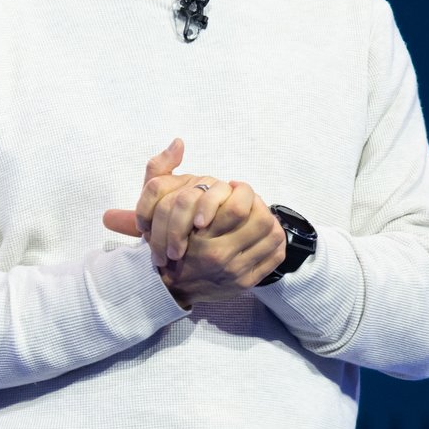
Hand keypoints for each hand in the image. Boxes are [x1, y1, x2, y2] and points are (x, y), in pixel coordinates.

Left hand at [100, 137, 226, 258]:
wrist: (231, 236)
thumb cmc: (189, 234)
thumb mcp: (161, 230)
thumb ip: (135, 222)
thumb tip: (106, 217)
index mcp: (174, 184)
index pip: (153, 186)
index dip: (143, 209)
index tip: (142, 232)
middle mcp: (195, 180)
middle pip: (171, 197)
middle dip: (164, 229)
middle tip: (163, 256)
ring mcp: (217, 184)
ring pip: (192, 196)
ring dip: (182, 224)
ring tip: (179, 250)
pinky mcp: (238, 190)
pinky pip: (223, 193)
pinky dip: (210, 208)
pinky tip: (203, 227)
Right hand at [158, 178, 286, 304]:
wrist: (167, 287)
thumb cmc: (164, 243)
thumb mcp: (153, 206)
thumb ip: (161, 171)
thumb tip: (179, 142)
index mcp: (201, 238)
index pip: (239, 207)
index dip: (243, 191)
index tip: (235, 187)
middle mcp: (220, 256)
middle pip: (261, 220)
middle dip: (259, 203)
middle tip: (250, 200)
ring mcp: (236, 271)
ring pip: (272, 235)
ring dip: (270, 220)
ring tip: (258, 215)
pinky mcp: (247, 283)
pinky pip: (275, 256)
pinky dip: (275, 241)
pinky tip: (264, 234)